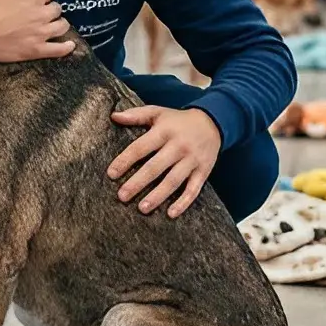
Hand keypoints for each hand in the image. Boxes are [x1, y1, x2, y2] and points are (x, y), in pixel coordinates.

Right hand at [0, 0, 75, 62]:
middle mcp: (42, 14)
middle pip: (56, 9)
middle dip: (50, 9)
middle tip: (41, 12)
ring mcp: (41, 33)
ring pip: (62, 26)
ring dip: (59, 24)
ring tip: (54, 25)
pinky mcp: (37, 50)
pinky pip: (58, 50)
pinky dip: (66, 47)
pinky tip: (70, 44)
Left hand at [107, 106, 221, 218]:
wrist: (214, 122)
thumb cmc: (178, 120)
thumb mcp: (158, 112)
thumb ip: (136, 115)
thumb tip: (114, 116)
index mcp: (164, 131)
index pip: (141, 147)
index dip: (125, 160)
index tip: (111, 174)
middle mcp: (178, 146)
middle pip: (155, 167)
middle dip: (137, 182)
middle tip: (122, 196)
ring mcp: (192, 160)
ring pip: (173, 181)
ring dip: (157, 196)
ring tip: (142, 208)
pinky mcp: (204, 171)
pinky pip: (193, 189)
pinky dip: (183, 202)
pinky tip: (171, 214)